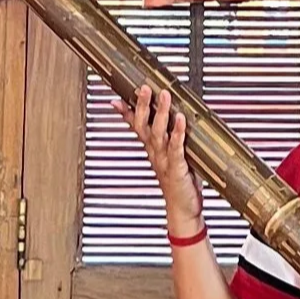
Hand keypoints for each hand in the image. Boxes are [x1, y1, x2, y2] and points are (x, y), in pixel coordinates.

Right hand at [116, 86, 201, 231]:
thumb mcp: (171, 158)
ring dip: (160, 113)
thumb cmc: (180, 183)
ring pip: (158, 133)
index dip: (126, 112)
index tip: (116, 98)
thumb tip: (176, 123)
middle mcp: (156, 153)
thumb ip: (171, 140)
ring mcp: (165, 160)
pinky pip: (176, 148)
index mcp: (153, 149)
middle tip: (144, 88)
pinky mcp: (177, 168)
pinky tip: (180, 119)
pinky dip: (177, 133)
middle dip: (143, 105)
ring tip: (163, 95)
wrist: (183, 210)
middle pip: (145, 126)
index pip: (137, 126)